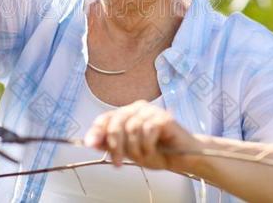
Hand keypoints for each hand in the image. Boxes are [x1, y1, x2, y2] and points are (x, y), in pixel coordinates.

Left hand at [83, 100, 198, 170]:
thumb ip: (111, 145)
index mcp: (127, 113)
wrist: (182, 157)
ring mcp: (151, 111)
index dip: (96, 131)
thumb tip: (91, 141)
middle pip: (116, 123)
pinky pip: (147, 130)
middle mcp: (138, 108)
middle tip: (117, 163)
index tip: (90, 144)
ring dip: (135, 149)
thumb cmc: (157, 152)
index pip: (106, 118)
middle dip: (115, 146)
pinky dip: (147, 145)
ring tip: (143, 157)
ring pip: (132, 128)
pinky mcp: (163, 117)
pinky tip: (152, 150)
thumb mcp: (129, 152)